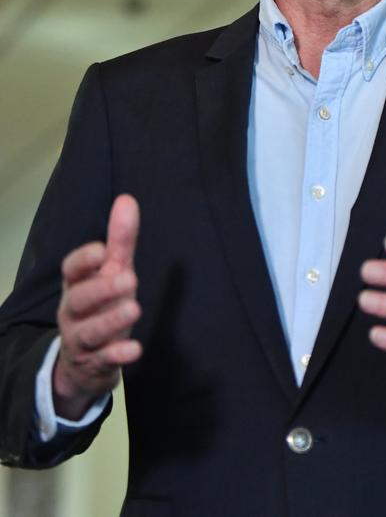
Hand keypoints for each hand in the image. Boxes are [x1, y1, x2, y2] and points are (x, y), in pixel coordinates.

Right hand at [53, 194, 142, 418]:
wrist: (86, 361)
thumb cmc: (100, 305)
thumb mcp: (111, 272)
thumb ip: (120, 240)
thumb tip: (127, 199)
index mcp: (77, 285)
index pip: (71, 270)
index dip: (84, 260)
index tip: (103, 250)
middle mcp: (74, 311)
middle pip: (79, 300)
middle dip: (101, 289)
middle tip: (129, 279)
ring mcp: (82, 340)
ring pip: (90, 331)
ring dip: (112, 320)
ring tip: (135, 309)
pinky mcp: (95, 363)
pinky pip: (104, 360)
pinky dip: (118, 355)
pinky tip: (135, 349)